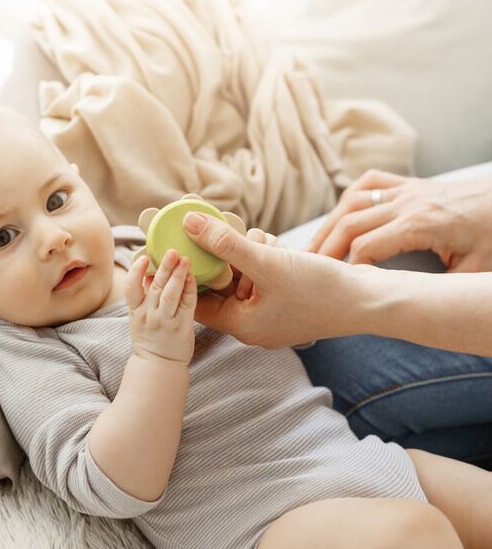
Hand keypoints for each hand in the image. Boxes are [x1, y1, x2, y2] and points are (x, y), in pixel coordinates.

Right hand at [125, 249, 196, 363]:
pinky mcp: (181, 327)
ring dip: (178, 275)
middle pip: (155, 287)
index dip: (136, 271)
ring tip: (185, 260)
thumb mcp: (139, 317)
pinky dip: (190, 290)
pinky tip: (194, 278)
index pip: (131, 288)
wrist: (158, 366)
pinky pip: (186, 305)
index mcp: (136, 311)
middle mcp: (149, 315)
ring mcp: (165, 321)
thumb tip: (147, 272)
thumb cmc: (151, 338)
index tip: (143, 257)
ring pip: (170, 294)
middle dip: (164, 267)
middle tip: (172, 251)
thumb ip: (143, 295)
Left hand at [183, 212, 357, 347]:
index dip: (187, 272)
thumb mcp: (267, 263)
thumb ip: (226, 244)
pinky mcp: (285, 298)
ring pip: (243, 273)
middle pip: (221, 282)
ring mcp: (270, 311)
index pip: (197, 300)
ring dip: (250, 252)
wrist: (370, 300)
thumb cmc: (320, 291)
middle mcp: (252, 321)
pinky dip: (267, 256)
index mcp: (241, 324)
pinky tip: (281, 249)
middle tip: (230, 233)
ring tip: (269, 245)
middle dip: (227, 255)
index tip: (179, 245)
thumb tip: (189, 223)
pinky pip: (263, 273)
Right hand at [308, 169, 491, 271]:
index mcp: (421, 224)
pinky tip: (341, 213)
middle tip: (305, 267)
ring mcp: (409, 190)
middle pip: (349, 221)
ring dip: (329, 223)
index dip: (347, 267)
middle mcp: (408, 202)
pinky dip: (351, 197)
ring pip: (353, 200)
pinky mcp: (412, 184)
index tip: (340, 283)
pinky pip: (371, 182)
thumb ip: (436, 287)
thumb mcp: (473, 271)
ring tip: (312, 245)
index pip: (365, 245)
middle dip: (324, 246)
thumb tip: (404, 305)